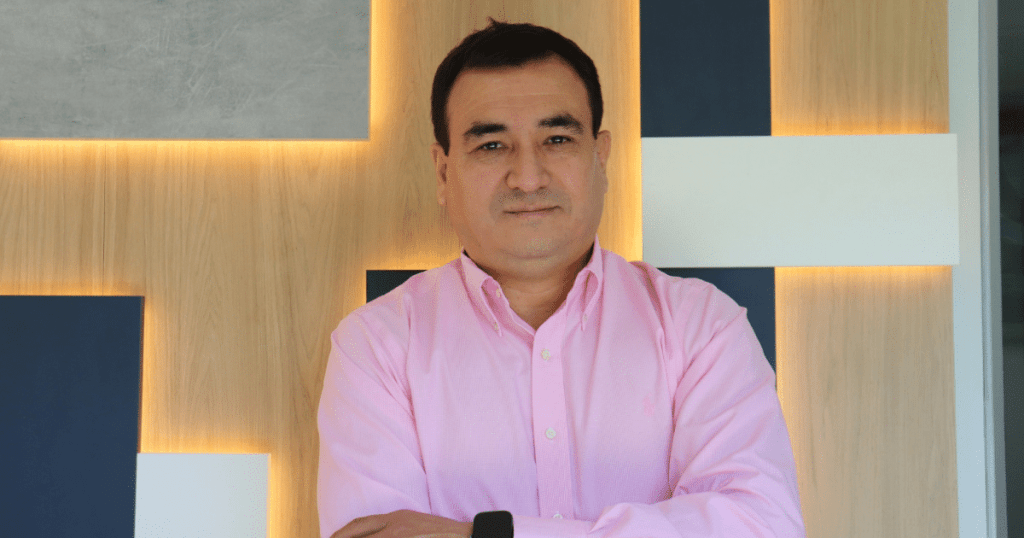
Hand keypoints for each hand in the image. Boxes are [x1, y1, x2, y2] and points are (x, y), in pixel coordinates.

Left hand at [330, 509, 472, 537]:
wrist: (468, 536)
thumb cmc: (442, 534)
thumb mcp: (415, 524)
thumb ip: (395, 528)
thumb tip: (378, 533)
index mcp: (396, 518)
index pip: (360, 524)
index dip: (342, 533)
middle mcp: (395, 526)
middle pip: (359, 534)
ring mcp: (402, 537)